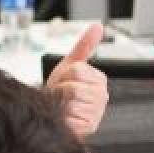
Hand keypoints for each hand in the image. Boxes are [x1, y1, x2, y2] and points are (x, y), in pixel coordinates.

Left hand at [44, 23, 108, 138]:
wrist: (51, 113)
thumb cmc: (61, 90)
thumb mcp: (70, 65)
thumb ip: (85, 45)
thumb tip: (98, 26)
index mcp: (99, 79)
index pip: (78, 71)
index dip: (64, 76)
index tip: (65, 82)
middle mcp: (102, 96)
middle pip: (74, 87)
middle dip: (61, 90)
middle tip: (62, 96)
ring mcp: (97, 112)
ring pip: (72, 102)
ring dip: (60, 104)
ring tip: (63, 106)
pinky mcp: (89, 127)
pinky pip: (71, 117)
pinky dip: (63, 117)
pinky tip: (66, 118)